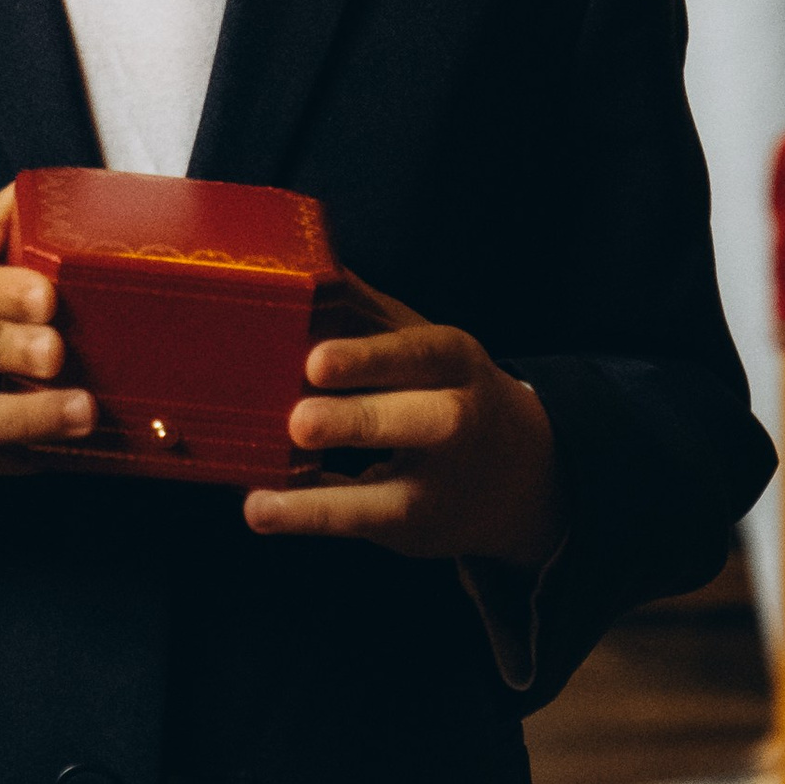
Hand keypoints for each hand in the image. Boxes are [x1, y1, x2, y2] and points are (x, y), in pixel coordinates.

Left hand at [243, 280, 562, 563]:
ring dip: (320, 499)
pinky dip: (309, 517)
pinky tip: (263, 511)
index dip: (370, 358)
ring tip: (262, 501)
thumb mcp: (420, 346)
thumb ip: (363, 311)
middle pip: (419, 421)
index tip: (316, 361)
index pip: (417, 354)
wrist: (521, 472)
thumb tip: (298, 258)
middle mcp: (458, 421)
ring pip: (387, 496)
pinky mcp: (415, 525)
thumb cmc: (445, 388)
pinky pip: (360, 522)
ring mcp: (439, 483)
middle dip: (359, 422)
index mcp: (453, 361)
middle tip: (299, 422)